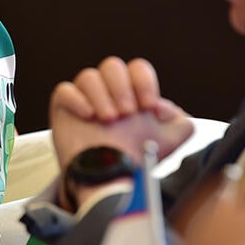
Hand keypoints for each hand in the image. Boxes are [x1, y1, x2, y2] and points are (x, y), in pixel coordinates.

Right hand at [50, 57, 193, 168]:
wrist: (111, 178)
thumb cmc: (137, 157)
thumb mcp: (170, 142)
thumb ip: (181, 122)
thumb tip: (164, 108)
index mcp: (132, 92)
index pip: (137, 68)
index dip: (144, 82)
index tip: (149, 107)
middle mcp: (108, 91)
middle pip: (112, 65)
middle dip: (122, 88)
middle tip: (126, 114)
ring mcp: (84, 98)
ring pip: (88, 76)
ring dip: (101, 96)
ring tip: (109, 120)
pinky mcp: (63, 108)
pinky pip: (64, 90)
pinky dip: (77, 100)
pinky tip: (88, 116)